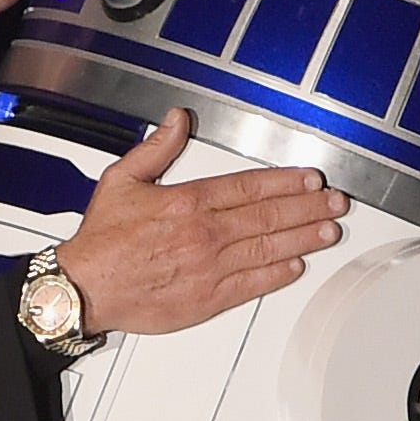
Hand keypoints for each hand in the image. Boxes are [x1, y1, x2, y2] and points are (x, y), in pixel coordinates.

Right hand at [60, 108, 347, 336]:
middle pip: (269, 217)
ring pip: (268, 249)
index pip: (250, 187)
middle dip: (309, 207)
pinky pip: (253, 284)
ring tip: (328, 230)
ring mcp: (210, 268)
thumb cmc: (102, 241)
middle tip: (334, 203)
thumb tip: (177, 121)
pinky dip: (278, 274)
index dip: (286, 182)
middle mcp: (204, 234)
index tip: (310, 179)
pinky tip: (297, 265)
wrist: (85, 289)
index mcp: (187, 202)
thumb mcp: (122, 180)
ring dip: (304, 238)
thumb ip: (156, 149)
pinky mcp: (207, 299)